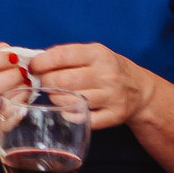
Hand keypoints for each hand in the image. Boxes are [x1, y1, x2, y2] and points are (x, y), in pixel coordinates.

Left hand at [30, 42, 158, 131]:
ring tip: (57, 94)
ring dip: (55, 98)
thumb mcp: (92, 54)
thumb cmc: (107, 69)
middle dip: (46, 82)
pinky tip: (69, 108)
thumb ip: (66, 55)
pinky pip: (81, 118)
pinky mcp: (114, 116)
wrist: (140, 90)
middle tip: (44, 83)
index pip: (61, 56)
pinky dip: (69, 114)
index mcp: (98, 54)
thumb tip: (34, 62)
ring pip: (68, 100)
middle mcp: (107, 74)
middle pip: (62, 81)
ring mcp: (111, 96)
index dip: (41, 62)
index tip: (33, 67)